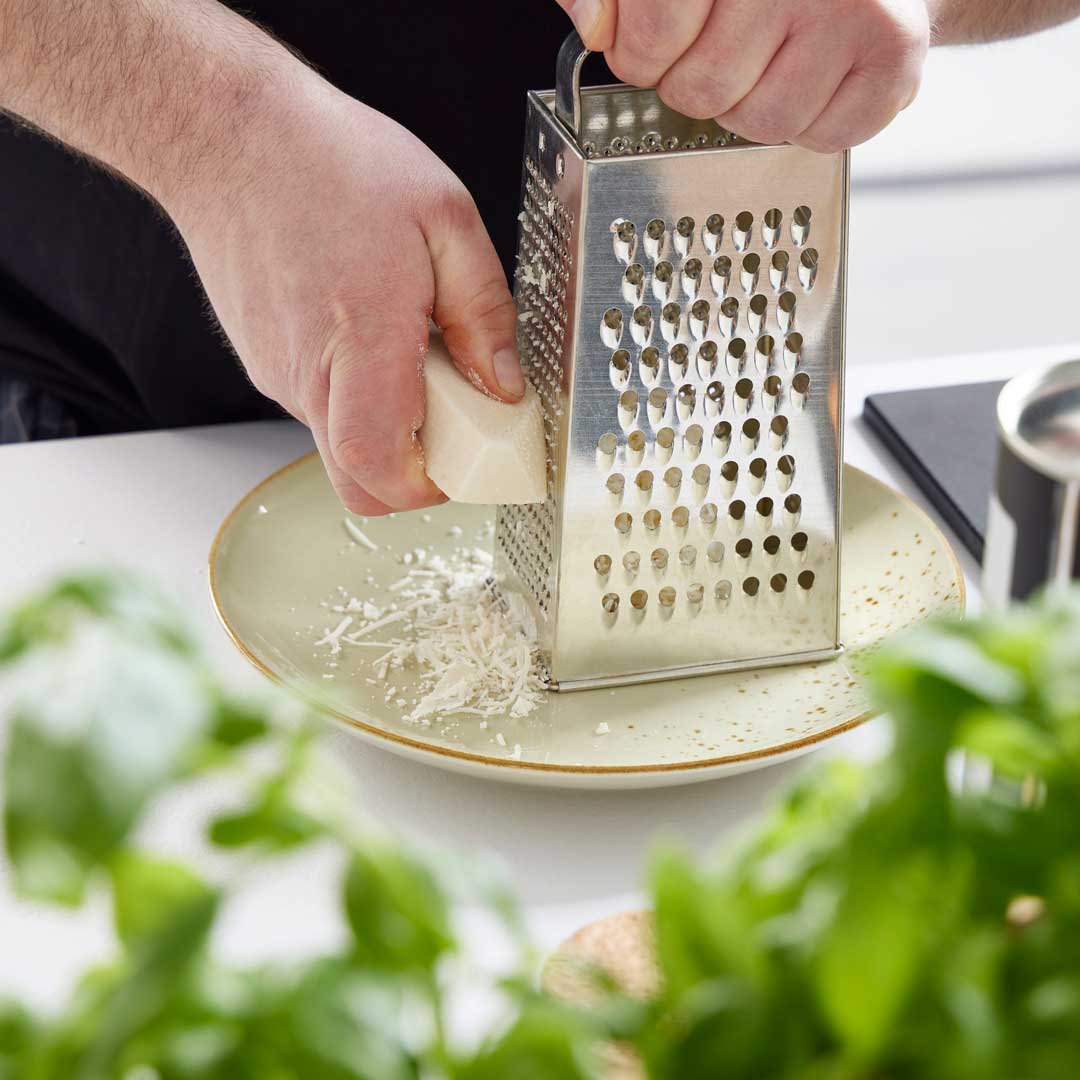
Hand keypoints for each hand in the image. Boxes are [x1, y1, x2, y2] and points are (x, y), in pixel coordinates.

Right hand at [166, 71, 522, 514]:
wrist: (226, 133)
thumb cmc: (329, 161)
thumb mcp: (444, 218)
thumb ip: (483, 311)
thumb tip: (502, 384)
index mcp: (361, 339)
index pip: (379, 466)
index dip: (426, 488)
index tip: (467, 464)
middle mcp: (308, 372)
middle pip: (358, 479)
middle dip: (415, 473)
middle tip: (453, 419)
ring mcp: (277, 372)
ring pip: (340, 444)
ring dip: (389, 426)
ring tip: (412, 352)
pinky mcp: (264, 362)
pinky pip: (320, 405)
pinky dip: (358, 395)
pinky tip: (372, 334)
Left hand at [557, 0, 928, 151]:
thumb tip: (595, 26)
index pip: (651, 35)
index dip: (643, 56)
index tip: (659, 43)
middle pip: (702, 91)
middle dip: (697, 88)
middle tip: (726, 51)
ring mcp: (853, 9)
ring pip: (759, 124)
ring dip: (753, 111)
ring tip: (774, 62)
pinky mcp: (894, 52)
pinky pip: (822, 138)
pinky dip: (812, 125)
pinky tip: (818, 76)